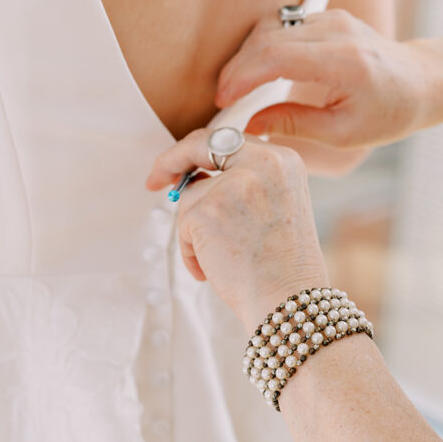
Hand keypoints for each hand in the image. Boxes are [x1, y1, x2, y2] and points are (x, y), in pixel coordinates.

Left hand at [145, 131, 328, 330]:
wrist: (288, 301)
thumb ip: (242, 183)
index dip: (198, 150)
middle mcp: (261, 162)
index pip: (229, 140)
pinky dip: (191, 252)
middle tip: (154, 181)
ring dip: (195, 231)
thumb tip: (193, 176)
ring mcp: (232, 184)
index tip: (178, 164)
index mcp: (282, 159)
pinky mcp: (205, 209)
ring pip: (190, 197)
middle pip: (199, 147)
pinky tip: (213, 268)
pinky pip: (182, 226)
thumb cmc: (282, 267)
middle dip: (171, 162)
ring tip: (222, 260)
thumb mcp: (275, 207)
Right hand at [215, 9, 429, 148]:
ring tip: (235, 88)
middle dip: (236, 69)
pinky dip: (261, 49)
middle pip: (266, 39)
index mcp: (344, 62)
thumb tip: (249, 125)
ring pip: (269, 28)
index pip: (276, 57)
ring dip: (245, 57)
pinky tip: (255, 73)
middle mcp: (337, 31)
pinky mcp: (327, 18)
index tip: (224, 100)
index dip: (242, 77)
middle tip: (222, 99)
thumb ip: (293, 125)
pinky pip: (281, 26)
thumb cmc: (390, 112)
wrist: (421, 82)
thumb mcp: (343, 133)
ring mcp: (332, 19)